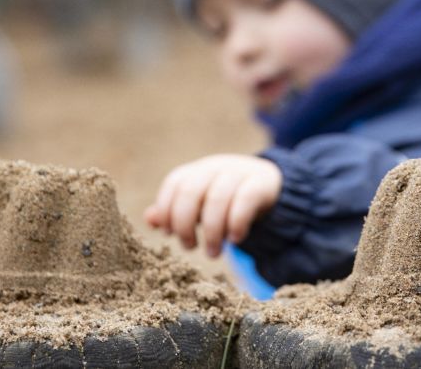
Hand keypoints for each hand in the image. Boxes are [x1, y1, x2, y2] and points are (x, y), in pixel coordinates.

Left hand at [143, 154, 281, 257]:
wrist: (269, 185)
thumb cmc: (226, 199)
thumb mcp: (200, 205)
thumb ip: (176, 212)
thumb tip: (151, 219)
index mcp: (196, 171)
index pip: (174, 184)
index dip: (167, 209)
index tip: (168, 234)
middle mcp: (214, 167)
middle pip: (191, 191)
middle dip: (185, 224)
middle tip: (190, 248)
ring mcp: (238, 172)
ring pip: (217, 198)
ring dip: (212, 231)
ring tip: (213, 254)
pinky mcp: (260, 183)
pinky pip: (245, 200)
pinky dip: (237, 222)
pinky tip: (235, 240)